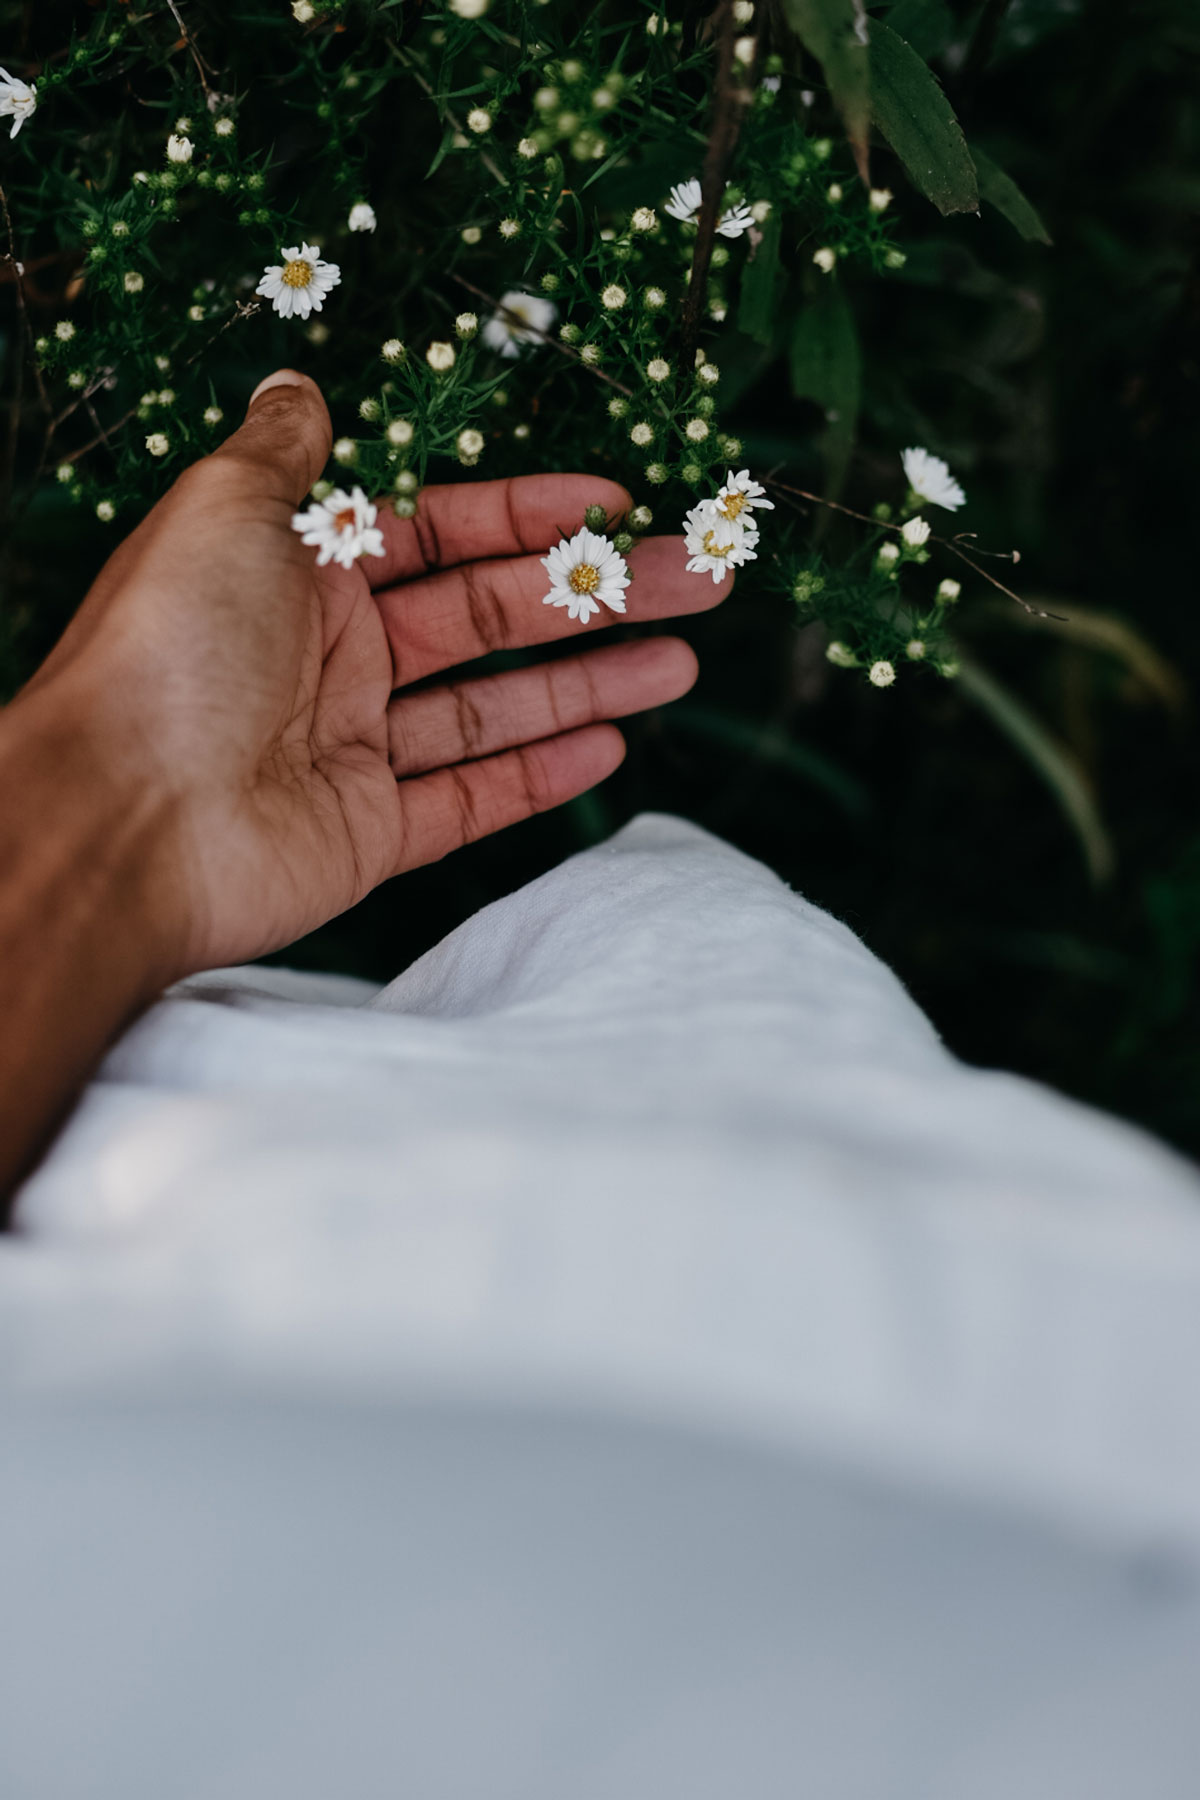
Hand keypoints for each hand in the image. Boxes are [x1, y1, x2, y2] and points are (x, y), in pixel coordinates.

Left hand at [25, 370, 730, 976]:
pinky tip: (612, 743)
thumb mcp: (226, 509)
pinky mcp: (371, 833)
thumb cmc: (168, 649)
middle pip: (491, 617)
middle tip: (699, 580)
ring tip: (683, 660)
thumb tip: (298, 383)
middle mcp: (334, 656)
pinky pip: (473, 796)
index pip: (443, 531)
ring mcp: (357, 749)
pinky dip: (542, 773)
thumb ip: (287, 452)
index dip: (531, 513)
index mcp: (304, 571)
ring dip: (592, 682)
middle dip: (598, 595)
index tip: (618, 501)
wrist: (119, 818)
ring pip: (497, 706)